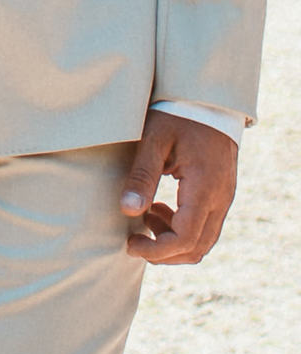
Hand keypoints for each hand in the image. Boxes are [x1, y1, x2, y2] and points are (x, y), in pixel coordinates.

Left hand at [121, 111, 238, 264]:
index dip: (156, 251)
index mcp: (204, 188)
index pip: (184, 239)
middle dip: (163, 254)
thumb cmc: (177, 115)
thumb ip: (142, 175)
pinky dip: (182, 229)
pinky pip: (206, 227)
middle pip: (196, 249)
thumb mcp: (154, 139)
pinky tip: (159, 209)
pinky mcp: (222, 194)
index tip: (130, 244)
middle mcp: (220, 198)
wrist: (208, 98)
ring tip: (146, 217)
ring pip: (203, 242)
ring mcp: (225, 198)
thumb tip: (128, 211)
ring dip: (173, 242)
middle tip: (134, 241)